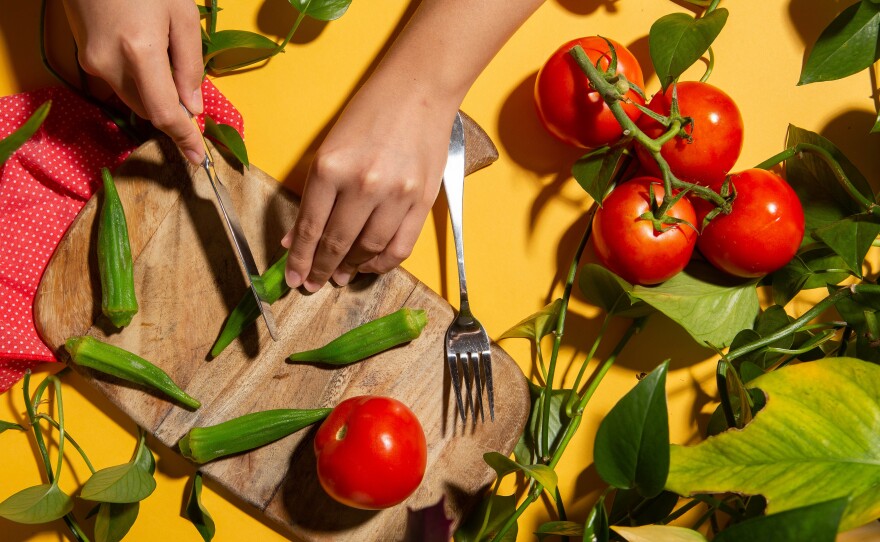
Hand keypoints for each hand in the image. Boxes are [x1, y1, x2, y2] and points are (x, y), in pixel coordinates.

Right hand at [61, 0, 205, 164]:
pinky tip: (147, 57)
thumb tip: (193, 106)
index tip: (198, 157)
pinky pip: (118, 82)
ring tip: (170, 69)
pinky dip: (138, 82)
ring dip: (155, 96)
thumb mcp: (182, 15)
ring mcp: (92, 62)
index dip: (184, 138)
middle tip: (193, 103)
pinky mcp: (83, 57)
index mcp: (140, 52)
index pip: (164, 113)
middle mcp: (110, 64)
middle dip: (172, 113)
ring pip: (133, 99)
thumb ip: (190, 65)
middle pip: (148, 110)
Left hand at [281, 82, 455, 291]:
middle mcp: (362, 185)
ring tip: (341, 276)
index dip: (300, 259)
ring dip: (352, 268)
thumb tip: (295, 238)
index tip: (294, 278)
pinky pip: (400, 246)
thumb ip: (313, 194)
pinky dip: (383, 263)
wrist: (420, 90)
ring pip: (369, 250)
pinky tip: (370, 265)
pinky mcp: (422, 201)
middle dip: (322, 269)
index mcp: (331, 168)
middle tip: (314, 284)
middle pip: (337, 243)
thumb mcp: (330, 147)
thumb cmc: (370, 112)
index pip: (310, 227)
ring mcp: (396, 195)